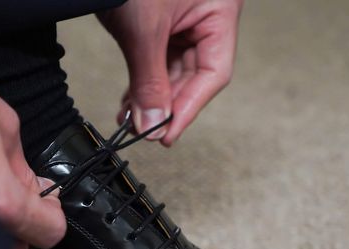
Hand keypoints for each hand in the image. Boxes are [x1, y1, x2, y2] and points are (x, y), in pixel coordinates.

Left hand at [98, 0, 242, 144]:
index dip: (189, 109)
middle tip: (144, 130)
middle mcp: (206, 16)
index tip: (166, 136)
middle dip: (165, 105)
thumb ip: (149, 80)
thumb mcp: (144, 29)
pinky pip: (157, 57)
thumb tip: (152, 124)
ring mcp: (184, 17)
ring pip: (172, 69)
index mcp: (219, 11)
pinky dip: (142, 80)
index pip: (213, 73)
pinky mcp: (161, 19)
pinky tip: (129, 101)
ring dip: (151, 96)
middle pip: (192, 74)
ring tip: (130, 119)